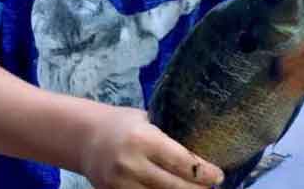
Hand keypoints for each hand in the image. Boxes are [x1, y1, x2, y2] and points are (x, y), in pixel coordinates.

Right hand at [79, 106, 223, 188]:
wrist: (85, 137)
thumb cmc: (122, 124)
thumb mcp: (146, 120)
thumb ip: (168, 136)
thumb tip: (203, 148)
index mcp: (142, 138)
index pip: (182, 162)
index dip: (204, 173)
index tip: (218, 176)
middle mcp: (131, 163)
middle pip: (175, 187)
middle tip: (211, 186)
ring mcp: (120, 184)